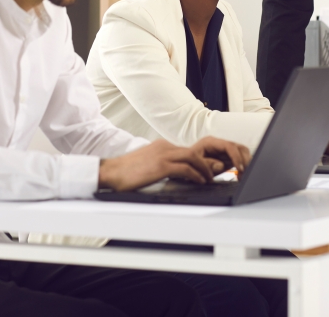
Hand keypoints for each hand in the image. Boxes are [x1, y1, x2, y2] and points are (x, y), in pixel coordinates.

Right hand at [98, 136, 250, 191]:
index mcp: (163, 147)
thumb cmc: (127, 173)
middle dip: (209, 162)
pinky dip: (196, 175)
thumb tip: (179, 175)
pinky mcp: (160, 165)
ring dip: (205, 169)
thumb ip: (164, 166)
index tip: (211, 170)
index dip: (203, 161)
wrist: (110, 172)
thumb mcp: (149, 166)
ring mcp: (163, 154)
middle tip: (218, 173)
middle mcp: (165, 147)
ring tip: (211, 179)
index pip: (189, 150)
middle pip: (195, 151)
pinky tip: (200, 182)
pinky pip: (185, 168)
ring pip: (193, 157)